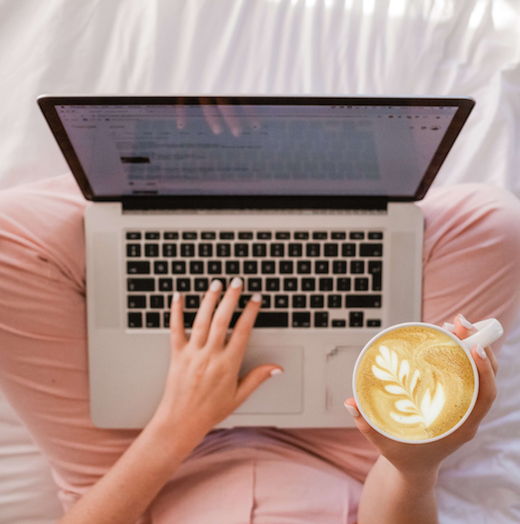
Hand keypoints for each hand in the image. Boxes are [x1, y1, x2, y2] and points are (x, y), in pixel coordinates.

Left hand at [151, 278, 283, 448]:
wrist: (181, 422)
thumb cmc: (210, 411)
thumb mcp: (239, 396)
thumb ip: (258, 378)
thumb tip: (277, 368)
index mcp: (228, 365)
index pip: (243, 331)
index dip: (251, 312)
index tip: (256, 299)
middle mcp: (210, 356)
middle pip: (222, 319)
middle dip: (231, 298)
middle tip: (237, 282)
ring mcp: (192, 354)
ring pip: (202, 320)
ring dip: (209, 299)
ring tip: (216, 284)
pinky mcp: (176, 354)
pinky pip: (176, 329)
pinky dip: (176, 311)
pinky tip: (178, 296)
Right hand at [344, 313, 497, 476]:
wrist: (415, 469)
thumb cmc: (403, 456)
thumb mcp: (383, 443)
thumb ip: (365, 424)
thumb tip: (349, 403)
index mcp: (460, 428)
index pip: (484, 396)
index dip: (484, 370)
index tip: (474, 347)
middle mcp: (468, 415)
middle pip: (485, 377)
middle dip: (478, 345)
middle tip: (459, 323)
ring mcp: (465, 406)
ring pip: (479, 373)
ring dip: (471, 346)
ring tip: (454, 324)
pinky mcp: (457, 400)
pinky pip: (467, 375)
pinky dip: (462, 355)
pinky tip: (447, 339)